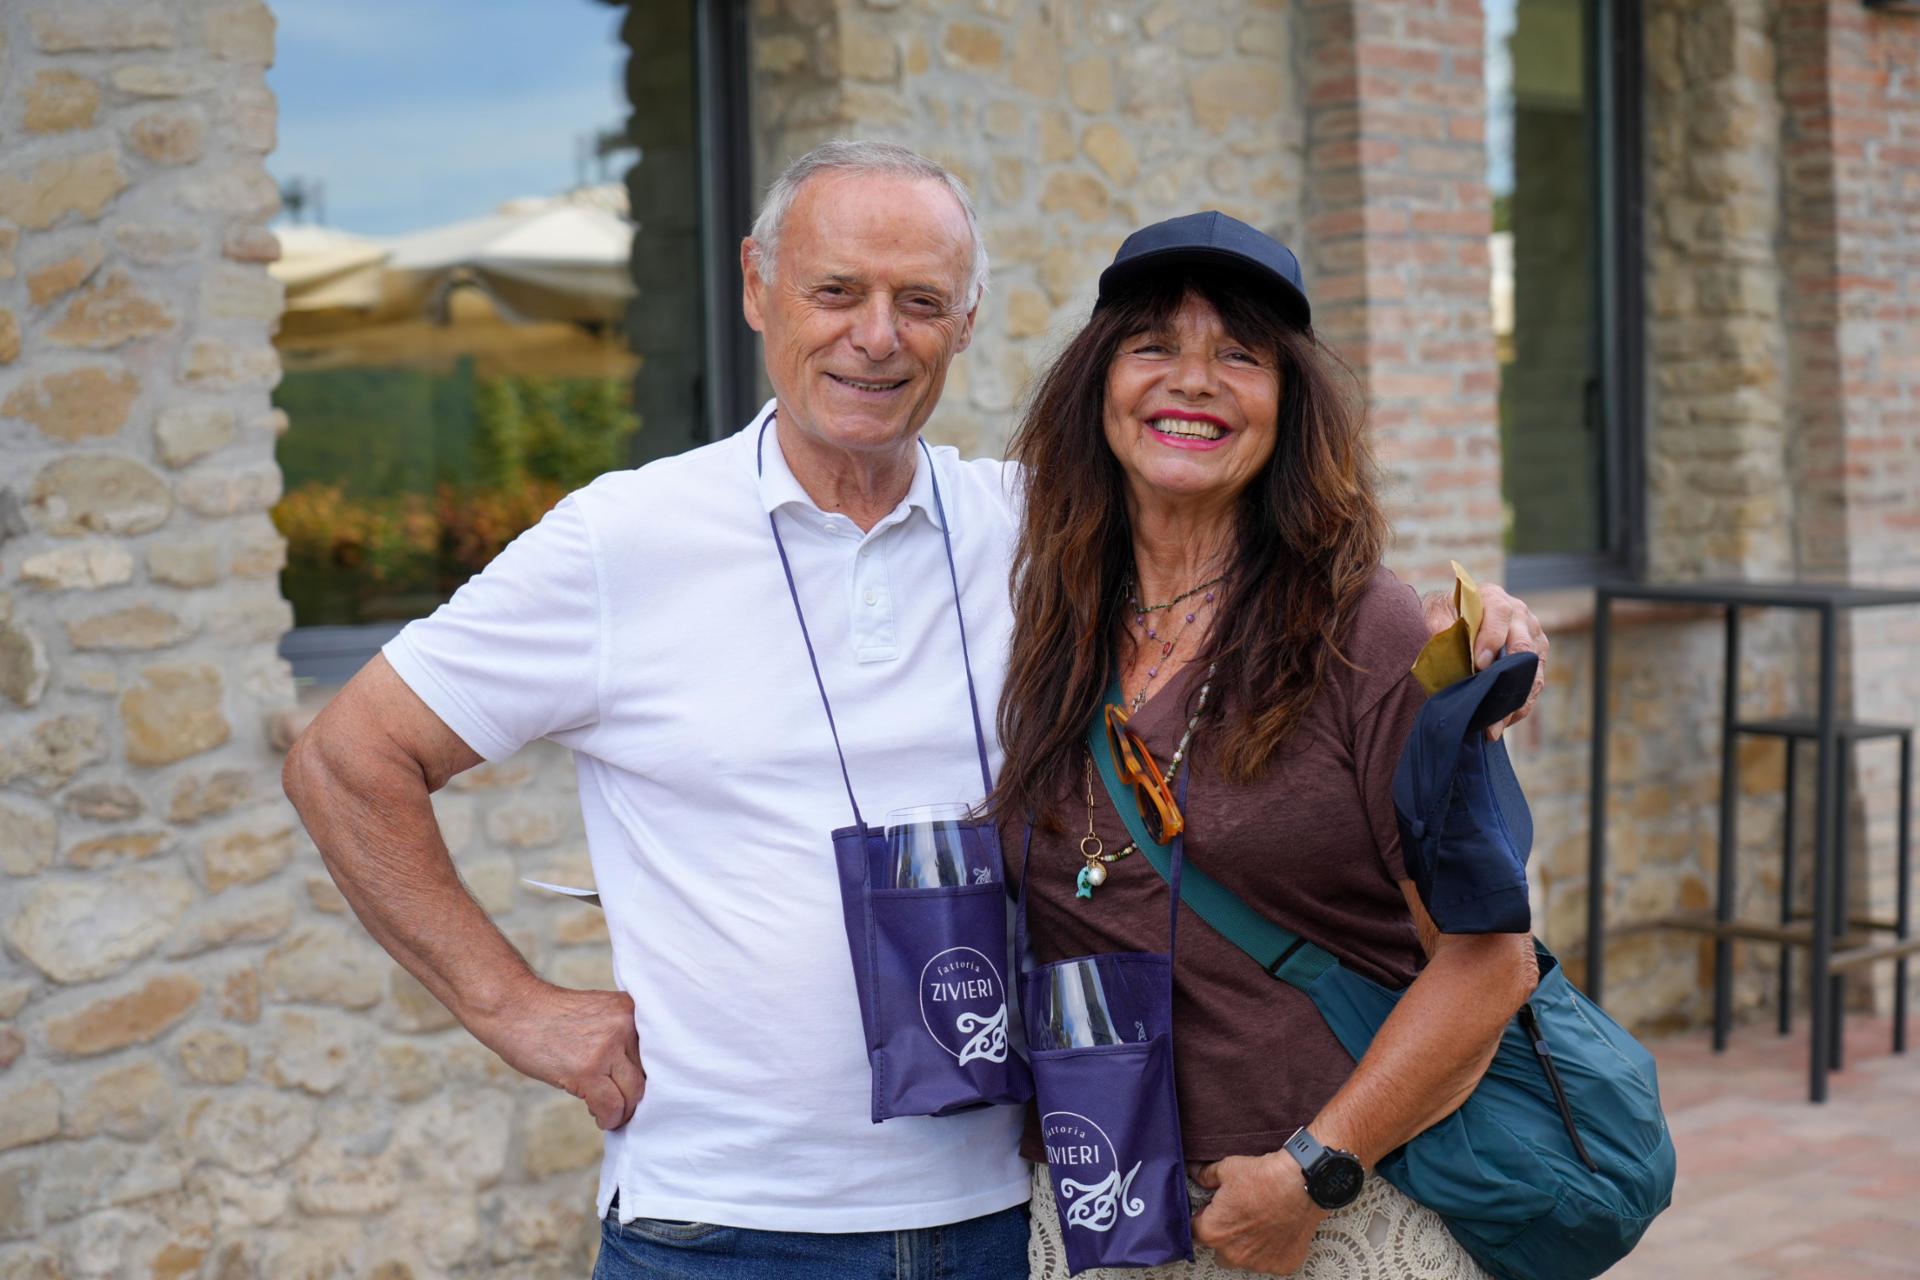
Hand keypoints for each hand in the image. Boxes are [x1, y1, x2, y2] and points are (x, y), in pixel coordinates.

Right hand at [470, 979, 645, 1129]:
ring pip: (633, 1094)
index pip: (655, 1052)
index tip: (631, 1086)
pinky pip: (611, 1106)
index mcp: (628, 1010)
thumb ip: (620, 1037)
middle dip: (634, 1096)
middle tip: (621, 1105)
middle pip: (646, 1074)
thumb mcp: (598, 1014)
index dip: (643, 1074)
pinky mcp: (587, 1071)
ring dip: (622, 1111)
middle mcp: (624, 1025)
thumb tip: (636, 1077)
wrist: (515, 1010)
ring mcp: (606, 1048)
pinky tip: (599, 1116)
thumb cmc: (551, 1017)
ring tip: (608, 1112)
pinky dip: (608, 1118)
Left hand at [1190, 1152, 1325, 1275]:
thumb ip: (1206, 1176)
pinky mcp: (1282, 1265)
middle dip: (1224, 1235)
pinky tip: (1278, 1228)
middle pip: (1219, 1249)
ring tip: (1260, 1220)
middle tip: (1237, 1215)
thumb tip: (1196, 1173)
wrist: (1301, 1184)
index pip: (1195, 1231)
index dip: (1203, 1217)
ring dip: (1247, 1245)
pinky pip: (1271, 1260)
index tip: (1213, 1210)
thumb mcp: (1227, 1169)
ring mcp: (1259, 1263)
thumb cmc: (1264, 1178)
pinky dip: (1272, 1249)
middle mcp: (1233, 1254)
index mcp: (1213, 1232)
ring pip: (1244, 1258)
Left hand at [1421, 582, 1548, 740]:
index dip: (1491, 639)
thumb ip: (1438, 622)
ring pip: (1532, 672)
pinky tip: (1501, 724)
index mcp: (1494, 599)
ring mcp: (1533, 637)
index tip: (1479, 664)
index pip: (1499, 615)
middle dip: (1506, 679)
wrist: (1461, 615)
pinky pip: (1534, 685)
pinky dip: (1519, 706)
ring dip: (1515, 702)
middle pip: (1523, 647)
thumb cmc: (1448, 613)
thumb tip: (1440, 638)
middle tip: (1487, 706)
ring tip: (1494, 728)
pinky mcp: (1537, 658)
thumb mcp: (1437, 611)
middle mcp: (1520, 615)